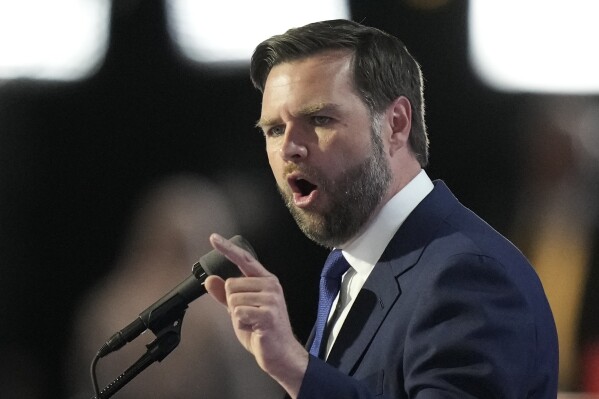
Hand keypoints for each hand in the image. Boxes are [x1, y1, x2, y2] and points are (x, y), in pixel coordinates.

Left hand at [204, 233, 308, 397]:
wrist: (280, 353)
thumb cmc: (263, 330)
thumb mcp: (239, 310)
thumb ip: (224, 295)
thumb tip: (210, 280)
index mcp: (265, 281)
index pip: (243, 259)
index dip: (227, 248)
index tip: (213, 238)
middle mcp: (270, 286)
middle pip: (231, 284)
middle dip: (232, 303)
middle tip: (248, 315)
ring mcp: (271, 299)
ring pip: (233, 299)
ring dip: (236, 315)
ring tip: (252, 321)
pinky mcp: (268, 313)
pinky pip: (239, 312)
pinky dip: (241, 323)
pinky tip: (254, 327)